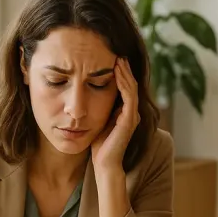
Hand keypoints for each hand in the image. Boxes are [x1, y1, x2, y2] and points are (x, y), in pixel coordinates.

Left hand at [91, 57, 140, 172]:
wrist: (104, 164)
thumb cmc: (98, 146)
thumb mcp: (97, 120)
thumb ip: (98, 108)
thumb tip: (86, 91)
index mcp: (124, 112)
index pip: (125, 87)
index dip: (120, 72)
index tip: (110, 57)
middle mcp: (131, 112)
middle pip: (130, 84)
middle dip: (124, 68)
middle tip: (116, 51)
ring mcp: (132, 115)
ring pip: (131, 88)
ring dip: (125, 72)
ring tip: (118, 58)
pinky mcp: (129, 120)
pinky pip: (129, 97)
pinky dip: (124, 83)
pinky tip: (117, 72)